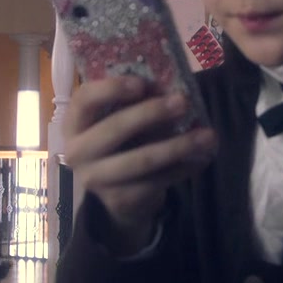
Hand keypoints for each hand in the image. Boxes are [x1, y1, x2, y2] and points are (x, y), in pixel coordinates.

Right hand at [63, 77, 215, 255]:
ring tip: (208, 135)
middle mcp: (77, 152)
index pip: (84, 100)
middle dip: (151, 113)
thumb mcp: (118, 119)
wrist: (117, 193)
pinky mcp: (119, 200)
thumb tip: (170, 87)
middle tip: (183, 101)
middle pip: (114, 128)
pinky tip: (203, 157)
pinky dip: (184, 168)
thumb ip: (134, 103)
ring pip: (141, 160)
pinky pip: (157, 181)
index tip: (142, 83)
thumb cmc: (121, 142)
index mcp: (74, 123)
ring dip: (178, 145)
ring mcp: (96, 179)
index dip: (111, 89)